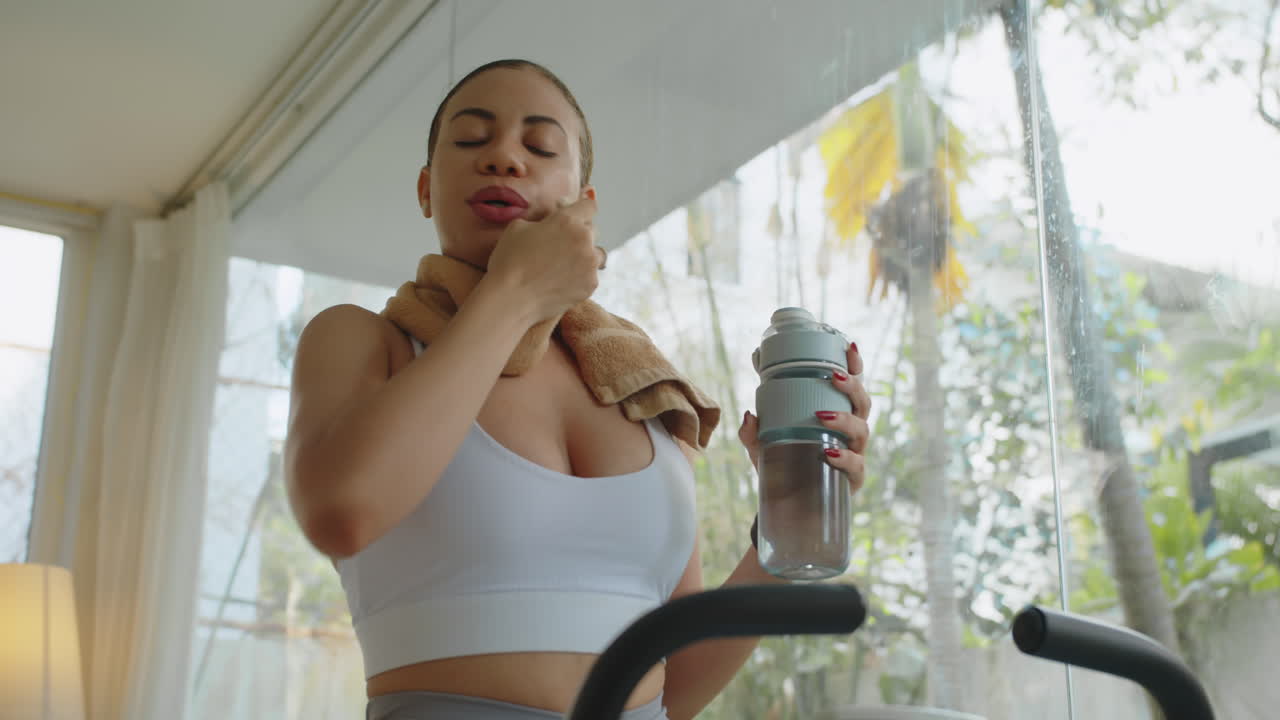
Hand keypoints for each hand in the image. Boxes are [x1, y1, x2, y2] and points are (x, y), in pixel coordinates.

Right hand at [485, 186, 605, 324]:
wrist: (511, 298)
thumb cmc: (510, 261)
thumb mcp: (518, 226)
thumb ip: (541, 219)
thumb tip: (550, 219)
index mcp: (567, 220)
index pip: (589, 206)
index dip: (581, 210)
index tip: (577, 215)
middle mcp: (584, 239)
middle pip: (592, 230)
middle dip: (579, 234)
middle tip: (561, 245)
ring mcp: (590, 264)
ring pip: (596, 254)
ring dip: (585, 256)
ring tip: (564, 266)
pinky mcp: (590, 285)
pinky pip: (591, 275)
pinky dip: (580, 277)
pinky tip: (561, 281)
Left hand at [738, 341, 870, 494]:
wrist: (791, 508)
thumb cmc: (785, 468)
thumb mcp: (764, 448)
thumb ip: (753, 433)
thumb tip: (748, 415)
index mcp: (836, 415)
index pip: (851, 386)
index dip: (854, 366)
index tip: (849, 347)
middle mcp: (850, 432)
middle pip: (862, 403)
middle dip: (852, 386)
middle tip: (833, 377)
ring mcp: (854, 454)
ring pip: (861, 430)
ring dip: (844, 419)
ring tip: (821, 416)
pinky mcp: (853, 480)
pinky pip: (856, 466)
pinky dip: (844, 458)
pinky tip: (829, 454)